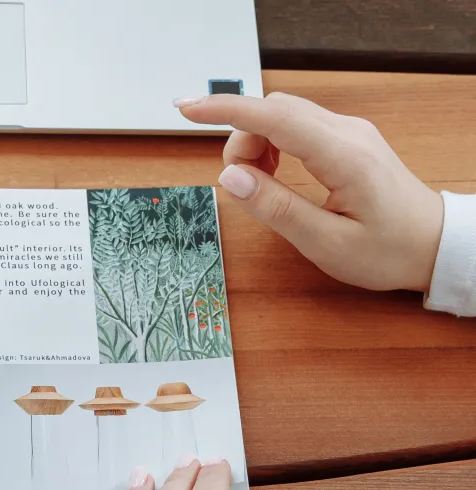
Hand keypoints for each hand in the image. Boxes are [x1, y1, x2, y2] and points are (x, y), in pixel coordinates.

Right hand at [177, 92, 442, 291]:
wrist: (434, 244)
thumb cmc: (387, 251)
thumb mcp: (326, 242)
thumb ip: (276, 208)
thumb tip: (230, 177)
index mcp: (344, 156)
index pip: (274, 118)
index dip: (225, 111)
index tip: (184, 109)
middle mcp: (347, 132)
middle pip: (274, 112)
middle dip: (240, 141)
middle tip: (241, 187)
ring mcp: (349, 131)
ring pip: (283, 116)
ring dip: (256, 144)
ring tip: (262, 187)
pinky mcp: (347, 138)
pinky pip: (297, 126)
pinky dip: (273, 145)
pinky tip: (277, 176)